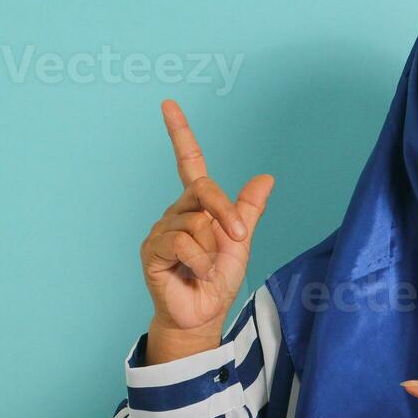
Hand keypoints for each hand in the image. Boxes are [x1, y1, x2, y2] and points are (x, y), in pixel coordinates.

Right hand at [139, 99, 274, 359]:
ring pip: (196, 222)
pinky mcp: (151, 249)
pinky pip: (182, 241)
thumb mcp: (240, 242)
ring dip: (211, 250)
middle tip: (236, 239)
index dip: (179, 133)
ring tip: (204, 268)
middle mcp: (176, 211)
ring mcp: (161, 229)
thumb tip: (266, 177)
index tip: (169, 104)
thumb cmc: (218, 279)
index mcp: (197, 206)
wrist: (203, 313)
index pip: (188, 163)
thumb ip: (248, 210)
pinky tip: (193, 273)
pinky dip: (198, 261)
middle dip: (226, 214)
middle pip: (204, 191)